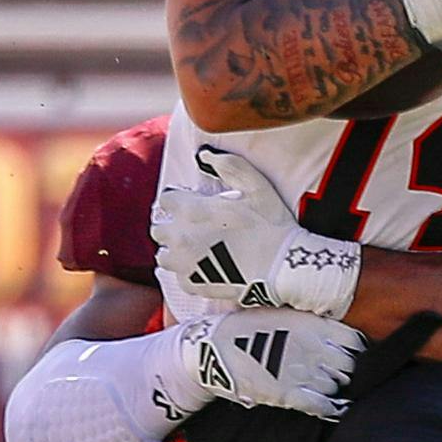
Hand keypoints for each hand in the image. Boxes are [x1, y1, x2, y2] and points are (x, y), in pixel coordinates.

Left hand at [151, 156, 359, 318]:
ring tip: (196, 248)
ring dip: (175, 250)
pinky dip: (189, 271)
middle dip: (173, 225)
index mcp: (190, 210)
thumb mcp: (255, 185)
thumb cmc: (271, 225)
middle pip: (159, 228)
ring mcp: (184, 264)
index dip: (181, 199)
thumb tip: (204, 156)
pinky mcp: (192, 284)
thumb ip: (227, 165)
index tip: (194, 203)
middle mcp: (180, 237)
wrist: (282, 268)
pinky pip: (179, 276)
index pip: (166, 200)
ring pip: (163, 254)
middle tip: (196, 227)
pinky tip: (207, 266)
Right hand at [180, 309, 363, 421]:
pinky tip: (333, 409)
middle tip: (338, 373)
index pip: (354, 340)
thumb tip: (330, 330)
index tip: (353, 355)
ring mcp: (302, 372)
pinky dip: (331, 409)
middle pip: (350, 365)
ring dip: (334, 388)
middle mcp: (313, 348)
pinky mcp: (288, 394)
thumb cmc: (245, 327)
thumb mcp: (281, 314)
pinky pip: (322, 405)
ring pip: (336, 385)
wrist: (214, 347)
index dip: (356, 350)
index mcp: (312, 325)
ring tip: (326, 388)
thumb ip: (308, 323)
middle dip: (347, 370)